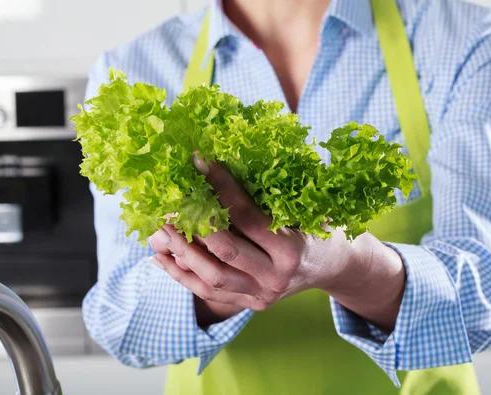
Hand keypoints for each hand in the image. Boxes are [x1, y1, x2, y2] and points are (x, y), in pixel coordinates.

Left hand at [150, 154, 405, 331]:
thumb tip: (232, 156)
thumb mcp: (307, 209)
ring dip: (180, 252)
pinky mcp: (248, 304)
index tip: (199, 163)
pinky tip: (161, 255)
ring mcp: (260, 296)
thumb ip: (275, 192)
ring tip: (158, 229)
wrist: (332, 267)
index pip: (247, 217)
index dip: (221, 188)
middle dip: (192, 225)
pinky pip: (207, 293)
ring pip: (211, 278)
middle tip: (168, 201)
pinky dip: (181, 275)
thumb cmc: (318, 229)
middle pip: (225, 251)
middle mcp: (276, 277)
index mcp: (292, 249)